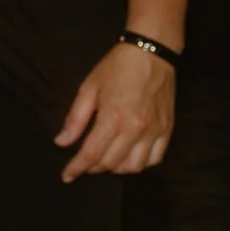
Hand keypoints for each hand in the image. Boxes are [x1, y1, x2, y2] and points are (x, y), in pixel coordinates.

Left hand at [56, 42, 176, 180]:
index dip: (77, 168)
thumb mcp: (88, 88)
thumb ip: (75, 119)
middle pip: (111, 163)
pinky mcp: (167, 131)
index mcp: (113, 118)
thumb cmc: (116, 68)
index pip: (91, 154)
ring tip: (104, 161)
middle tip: (84, 164)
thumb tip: (62, 142)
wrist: (151, 54)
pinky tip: (128, 158)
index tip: (66, 176)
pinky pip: (155, 159)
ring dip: (116, 169)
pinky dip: (140, 165)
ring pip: (134, 167)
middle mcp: (135, 129)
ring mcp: (154, 132)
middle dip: (93, 168)